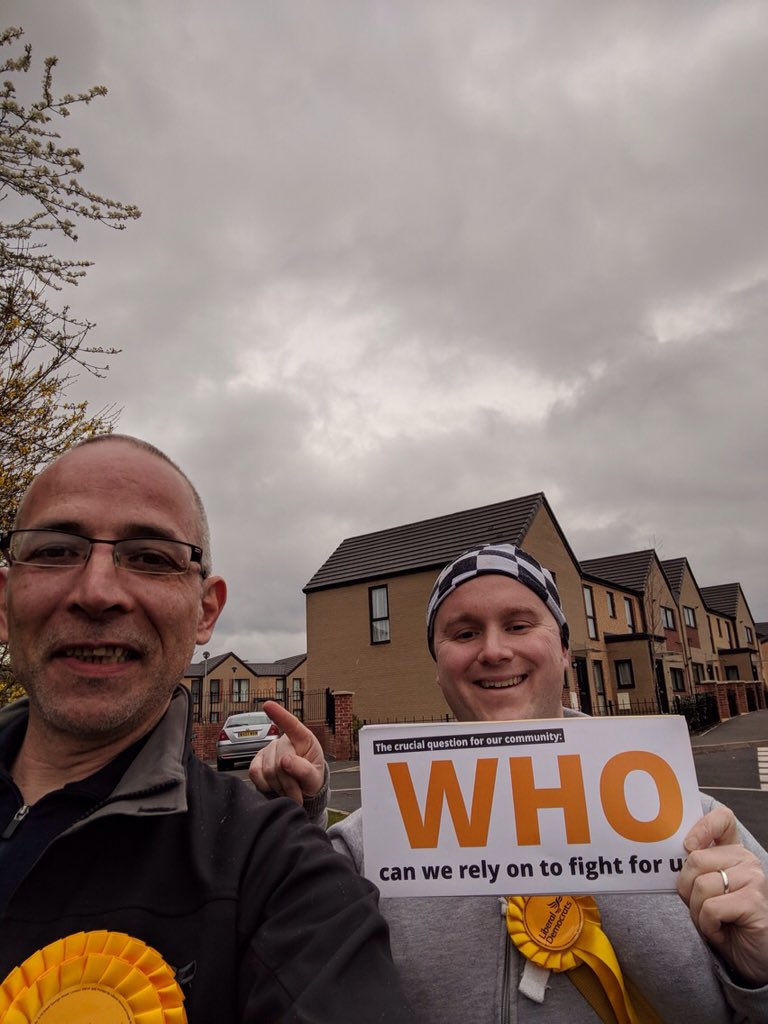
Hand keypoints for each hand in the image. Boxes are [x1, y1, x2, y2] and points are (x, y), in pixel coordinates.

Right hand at [249, 701, 325, 804]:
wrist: (301, 791)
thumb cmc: (311, 779)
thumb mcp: (315, 777)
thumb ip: (304, 770)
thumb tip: (284, 761)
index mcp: (303, 739)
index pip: (291, 724)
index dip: (279, 714)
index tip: (267, 705)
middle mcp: (283, 741)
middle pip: (280, 761)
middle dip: (290, 783)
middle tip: (298, 795)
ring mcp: (268, 750)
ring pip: (268, 770)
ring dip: (279, 787)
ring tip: (289, 791)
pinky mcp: (256, 762)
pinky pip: (255, 774)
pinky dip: (266, 786)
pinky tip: (275, 787)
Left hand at [677, 805, 767, 983]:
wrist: (754, 957)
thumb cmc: (725, 923)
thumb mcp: (707, 891)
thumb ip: (695, 869)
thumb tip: (665, 855)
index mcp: (734, 852)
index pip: (722, 819)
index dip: (701, 826)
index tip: (688, 845)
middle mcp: (746, 860)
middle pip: (695, 859)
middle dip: (687, 889)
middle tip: (700, 907)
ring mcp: (753, 879)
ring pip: (700, 886)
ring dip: (697, 912)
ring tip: (713, 922)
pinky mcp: (753, 901)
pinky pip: (710, 908)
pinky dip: (707, 925)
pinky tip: (721, 931)